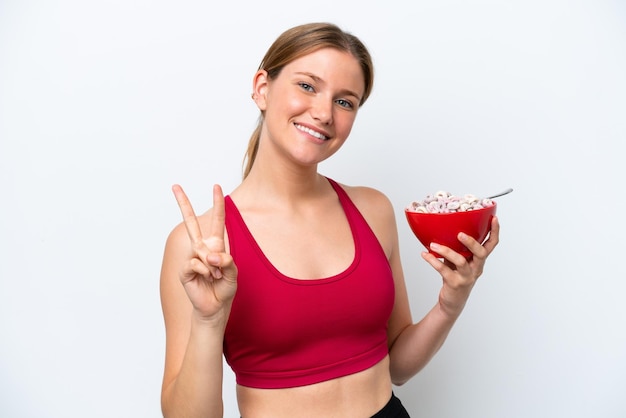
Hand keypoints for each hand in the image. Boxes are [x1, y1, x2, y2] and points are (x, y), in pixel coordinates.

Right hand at [172, 184, 237, 319]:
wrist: (215, 307)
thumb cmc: (225, 288)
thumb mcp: (233, 274)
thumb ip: (227, 262)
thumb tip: (211, 256)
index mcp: (216, 245)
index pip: (216, 220)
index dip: (217, 203)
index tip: (216, 186)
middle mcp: (202, 248)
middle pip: (191, 223)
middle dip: (183, 203)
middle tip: (175, 185)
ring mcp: (191, 257)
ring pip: (202, 252)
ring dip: (213, 267)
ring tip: (215, 277)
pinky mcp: (185, 269)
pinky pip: (196, 263)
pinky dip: (205, 272)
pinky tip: (206, 279)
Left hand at [421, 216, 499, 317]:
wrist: (452, 302)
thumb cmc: (455, 276)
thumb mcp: (458, 260)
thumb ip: (456, 247)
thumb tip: (444, 227)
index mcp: (479, 260)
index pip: (491, 245)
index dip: (494, 231)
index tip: (494, 218)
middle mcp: (476, 268)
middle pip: (481, 253)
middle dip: (472, 242)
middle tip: (460, 234)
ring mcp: (466, 277)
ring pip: (461, 262)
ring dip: (446, 251)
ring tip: (433, 244)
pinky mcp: (455, 284)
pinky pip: (443, 270)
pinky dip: (432, 261)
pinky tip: (424, 254)